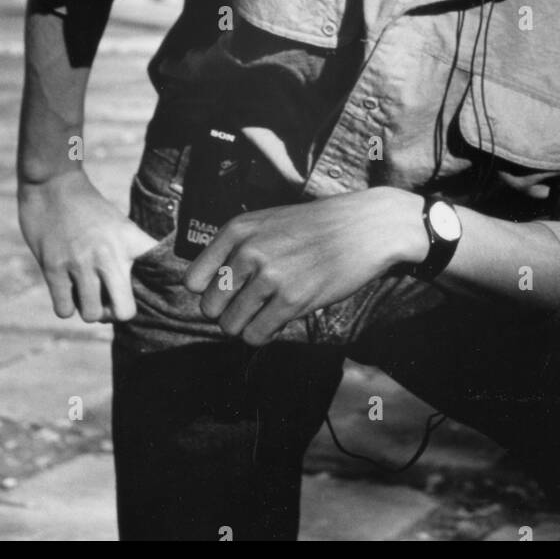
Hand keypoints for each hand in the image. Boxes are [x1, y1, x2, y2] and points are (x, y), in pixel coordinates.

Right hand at [19, 171, 156, 322]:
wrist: (52, 184)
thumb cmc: (88, 208)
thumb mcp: (119, 224)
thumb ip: (130, 251)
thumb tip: (138, 287)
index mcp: (130, 240)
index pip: (159, 268)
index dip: (166, 286)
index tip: (164, 296)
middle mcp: (109, 254)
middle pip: (124, 311)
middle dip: (115, 313)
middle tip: (108, 302)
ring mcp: (80, 262)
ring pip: (92, 315)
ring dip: (88, 310)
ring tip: (85, 294)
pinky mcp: (53, 267)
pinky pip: (64, 310)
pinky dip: (66, 307)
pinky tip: (66, 291)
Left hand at [184, 187, 425, 346]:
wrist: (366, 226)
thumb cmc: (317, 227)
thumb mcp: (269, 222)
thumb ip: (237, 248)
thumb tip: (209, 290)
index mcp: (238, 229)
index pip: (193, 280)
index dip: (210, 291)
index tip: (230, 291)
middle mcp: (248, 250)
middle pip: (208, 307)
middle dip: (227, 313)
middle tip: (250, 306)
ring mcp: (270, 276)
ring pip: (230, 326)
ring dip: (246, 326)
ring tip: (266, 312)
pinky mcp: (292, 300)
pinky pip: (256, 336)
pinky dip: (264, 334)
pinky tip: (279, 319)